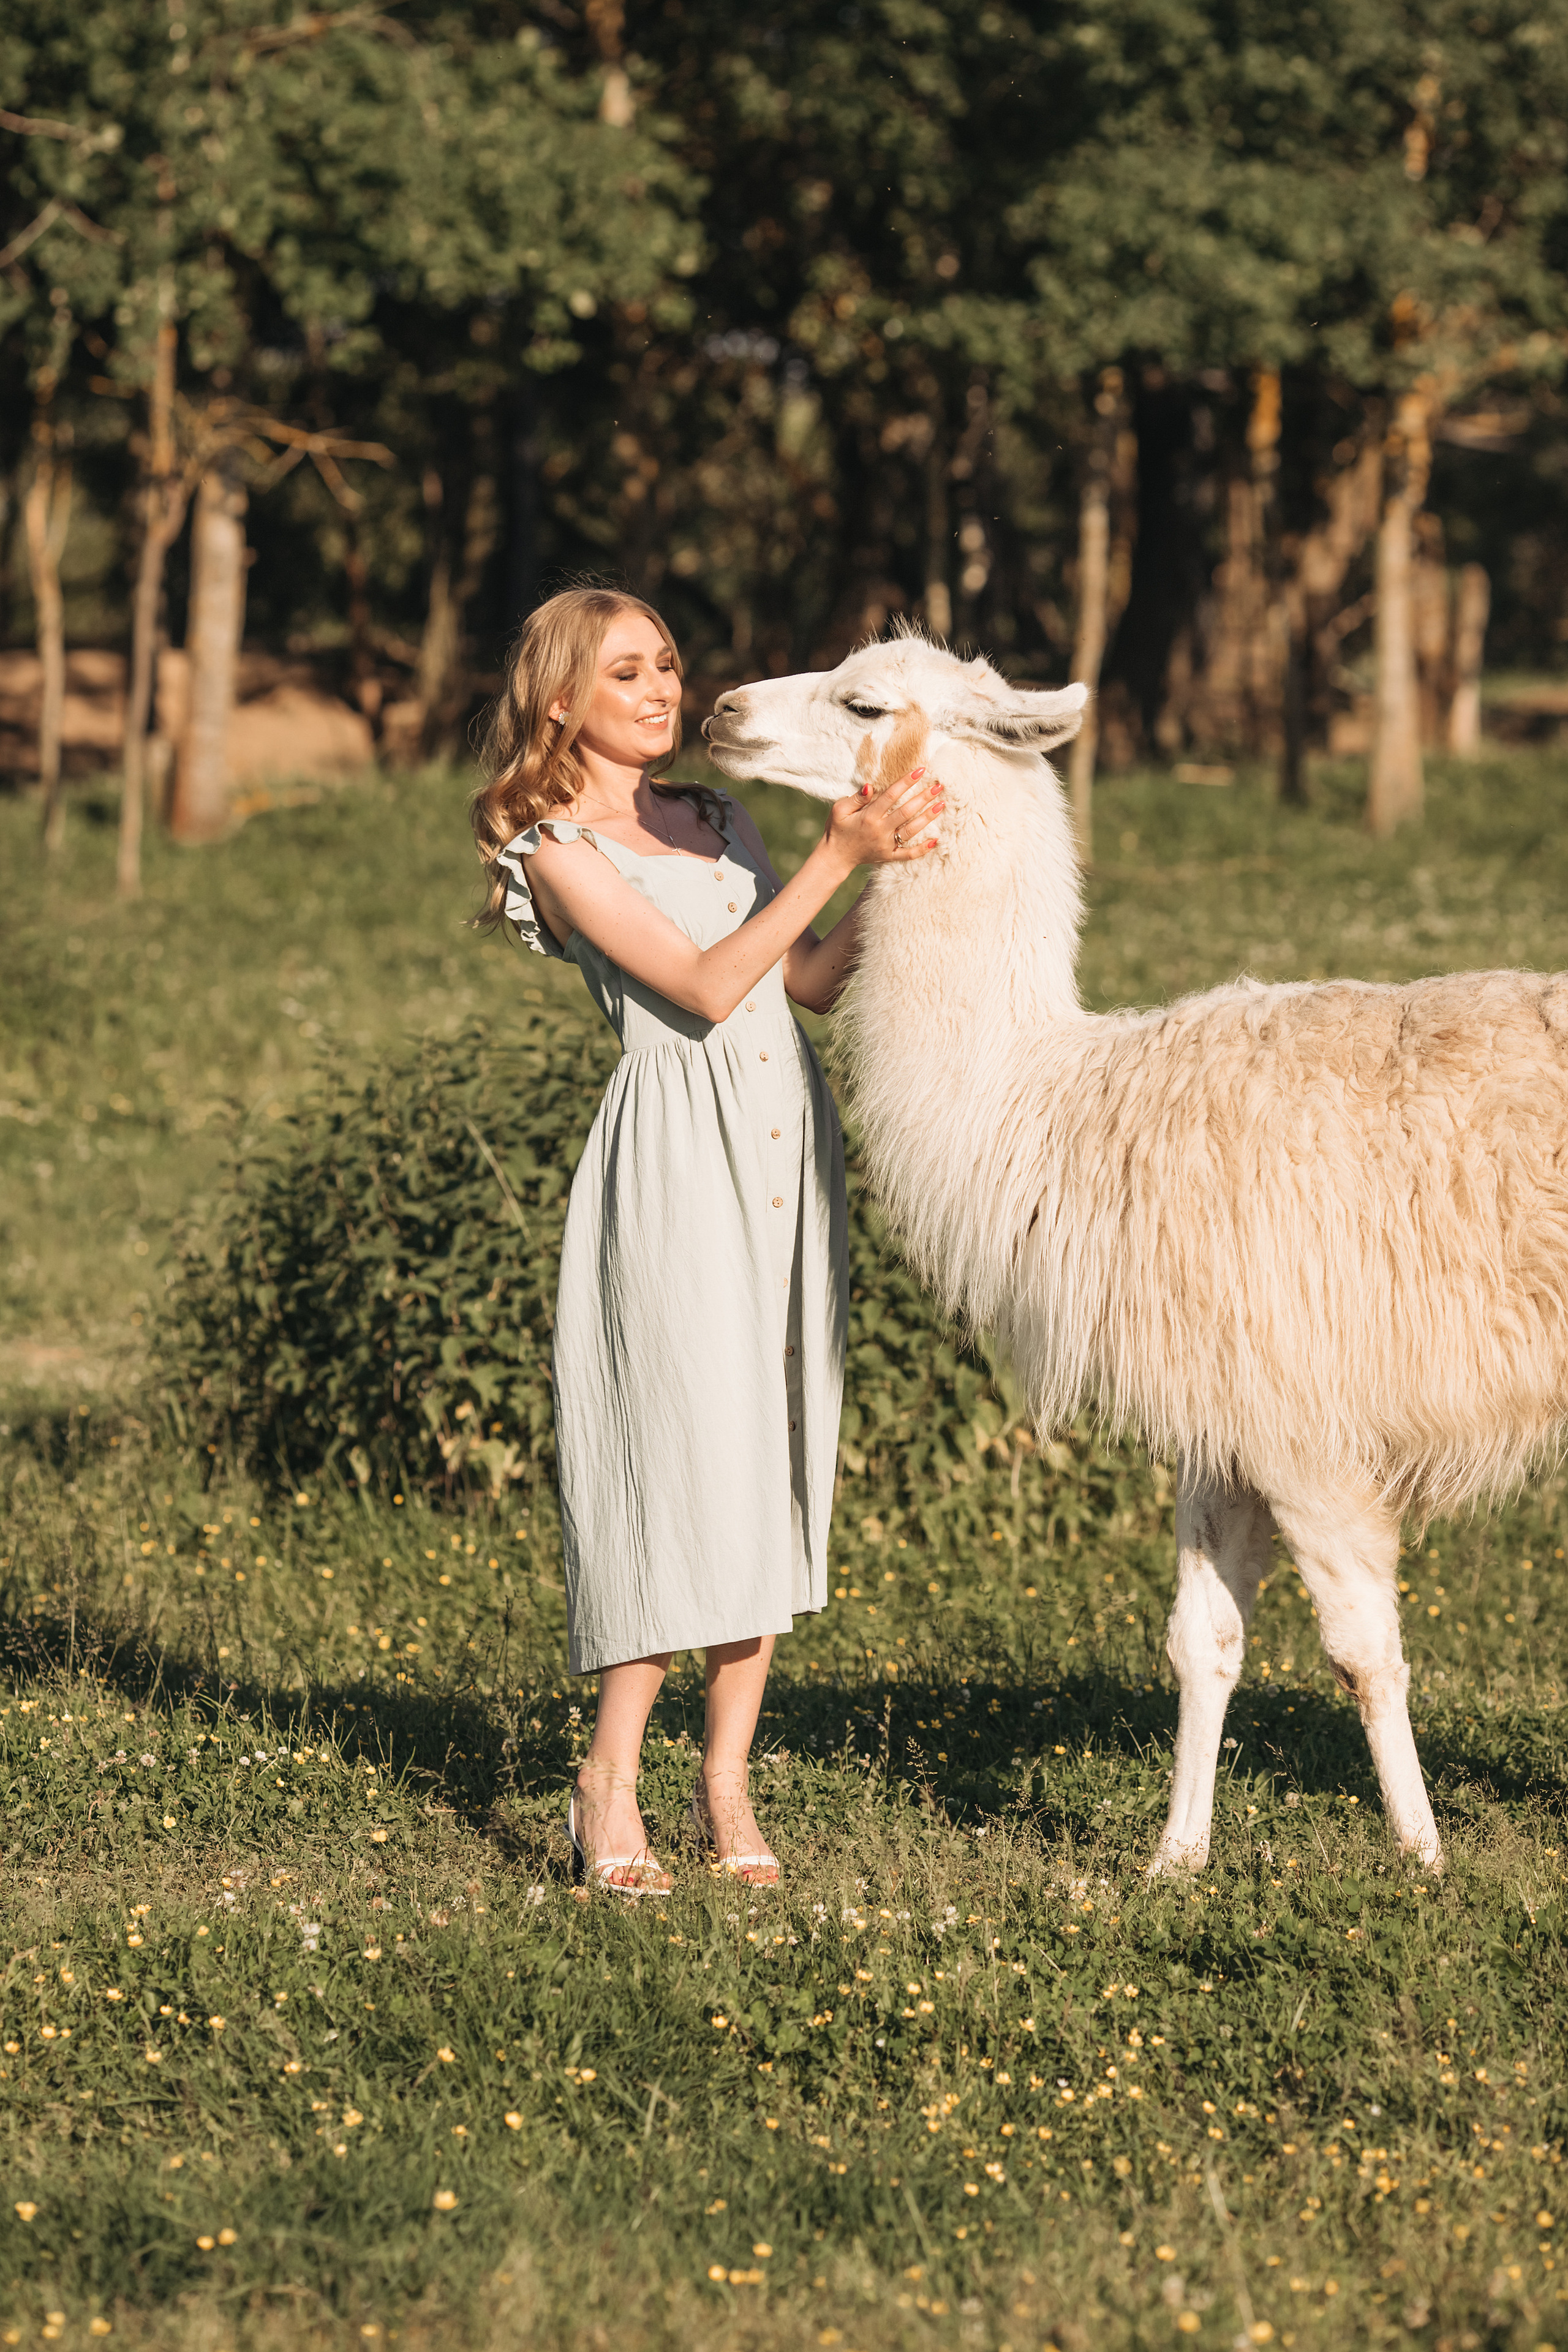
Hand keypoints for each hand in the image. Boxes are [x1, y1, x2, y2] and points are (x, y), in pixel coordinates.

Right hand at [823, 763, 943, 869]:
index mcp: (869, 816)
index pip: (891, 795)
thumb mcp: (839, 809)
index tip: (920, 770)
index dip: (906, 781)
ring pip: (911, 830)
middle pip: (906, 811)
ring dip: (927, 818)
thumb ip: (856, 798)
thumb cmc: (837, 829)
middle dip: (923, 797)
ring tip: (941, 805)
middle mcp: (880, 830)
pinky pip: (908, 854)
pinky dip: (922, 849)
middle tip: (939, 785)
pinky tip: (936, 841)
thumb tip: (871, 786)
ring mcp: (886, 844)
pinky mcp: (889, 856)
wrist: (835, 857)